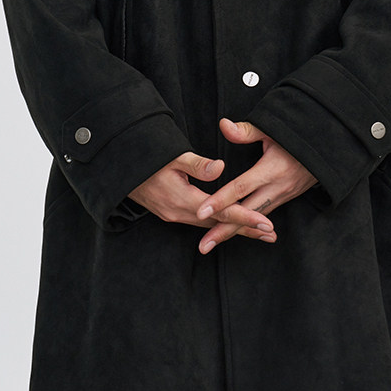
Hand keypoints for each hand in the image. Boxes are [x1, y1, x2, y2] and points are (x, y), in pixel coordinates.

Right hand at [128, 150, 276, 247]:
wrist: (119, 171)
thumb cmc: (146, 159)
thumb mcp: (171, 156)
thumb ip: (197, 164)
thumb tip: (220, 168)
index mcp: (183, 200)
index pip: (221, 212)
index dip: (245, 217)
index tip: (266, 223)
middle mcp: (179, 213)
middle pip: (220, 225)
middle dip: (246, 229)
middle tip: (271, 234)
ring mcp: (174, 215)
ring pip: (210, 226)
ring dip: (234, 229)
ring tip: (258, 232)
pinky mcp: (171, 213)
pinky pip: (200, 223)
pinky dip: (218, 225)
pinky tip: (230, 225)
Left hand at [194, 118, 317, 253]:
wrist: (329, 149)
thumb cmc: (299, 136)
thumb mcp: (274, 130)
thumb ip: (247, 131)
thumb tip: (223, 125)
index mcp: (271, 170)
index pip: (241, 188)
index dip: (220, 200)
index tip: (201, 211)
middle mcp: (277, 188)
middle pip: (246, 213)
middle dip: (223, 230)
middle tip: (203, 246)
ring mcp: (282, 196)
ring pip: (254, 219)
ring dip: (233, 232)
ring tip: (212, 243)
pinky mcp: (285, 198)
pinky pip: (263, 215)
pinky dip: (249, 227)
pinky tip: (235, 234)